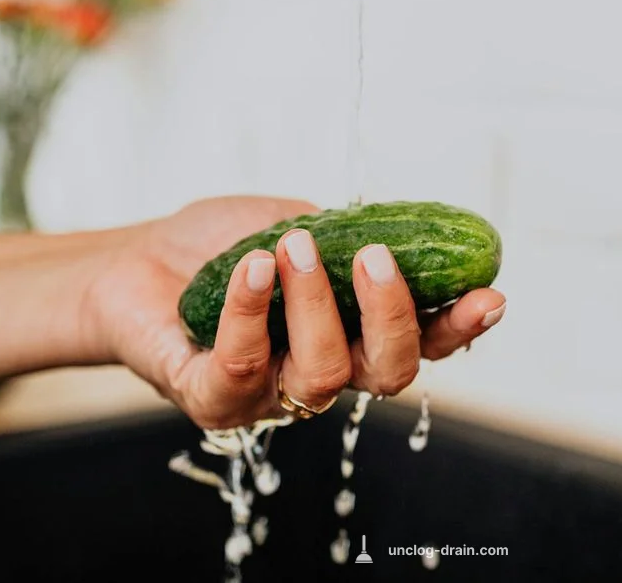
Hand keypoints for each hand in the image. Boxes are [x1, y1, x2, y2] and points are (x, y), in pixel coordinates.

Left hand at [88, 196, 506, 429]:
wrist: (131, 262)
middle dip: (393, 317)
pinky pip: (245, 365)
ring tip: (293, 246)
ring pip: (323, 374)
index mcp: (352, 336)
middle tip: (376, 258)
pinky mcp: (213, 399)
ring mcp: (269, 394)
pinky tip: (253, 265)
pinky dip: (252, 310)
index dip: (458, 327)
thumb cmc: (218, 247)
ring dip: (315, 304)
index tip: (490, 294)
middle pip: (388, 375)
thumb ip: (348, 235)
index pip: (420, 344)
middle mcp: (320, 373)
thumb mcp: (298, 223)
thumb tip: (397, 233)